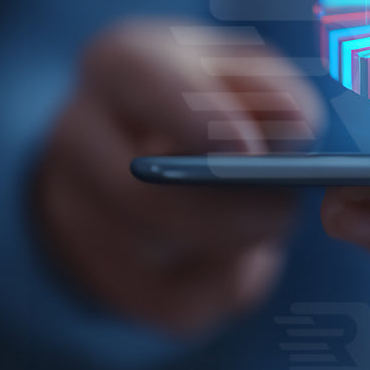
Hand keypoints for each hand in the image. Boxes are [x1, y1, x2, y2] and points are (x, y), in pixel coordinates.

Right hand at [33, 19, 324, 334]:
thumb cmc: (217, 99)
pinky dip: (224, 288)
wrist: (152, 144)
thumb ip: (277, 90)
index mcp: (119, 64)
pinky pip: (172, 306)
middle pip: (142, 193)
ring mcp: (72, 209)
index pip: (140, 80)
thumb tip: (297, 123)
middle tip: (286, 208)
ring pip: (160, 257)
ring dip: (234, 249)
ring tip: (266, 224)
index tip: (250, 151)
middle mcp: (76, 133)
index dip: (198, 119)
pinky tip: (240, 260)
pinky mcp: (97, 276)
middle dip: (231, 211)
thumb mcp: (248, 73)